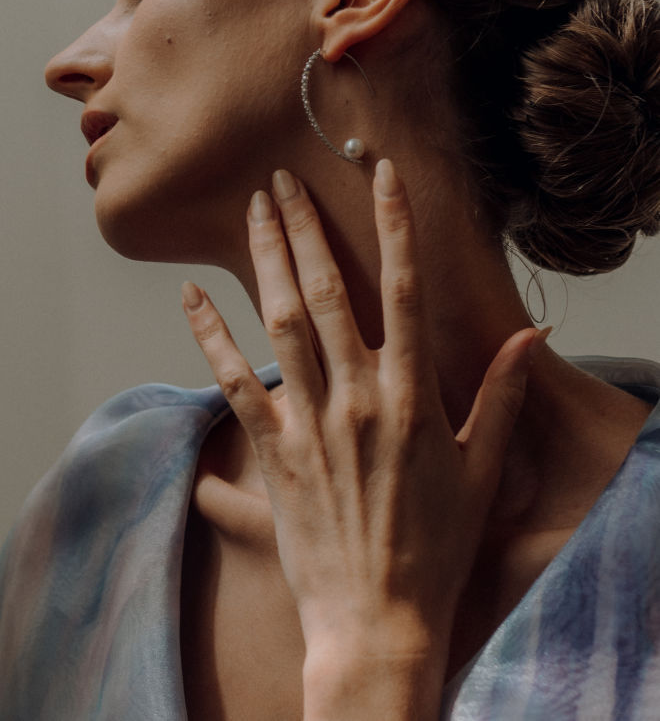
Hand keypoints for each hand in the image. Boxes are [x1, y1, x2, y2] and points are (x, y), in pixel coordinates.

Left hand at [182, 159, 543, 719]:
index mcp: (415, 397)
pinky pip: (235, 382)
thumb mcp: (482, 470)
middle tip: (284, 179)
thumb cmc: (437, 545)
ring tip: (255, 211)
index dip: (396, 226)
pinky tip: (192, 297)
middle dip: (306, 228)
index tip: (383, 176)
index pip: (407, 291)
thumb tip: (528, 336)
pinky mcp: (274, 451)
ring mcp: (311, 422)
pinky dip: (211, 336)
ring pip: (283, 322)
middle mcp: (359, 397)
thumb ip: (501, 397)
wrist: (380, 619)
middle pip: (329, 291)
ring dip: (268, 261)